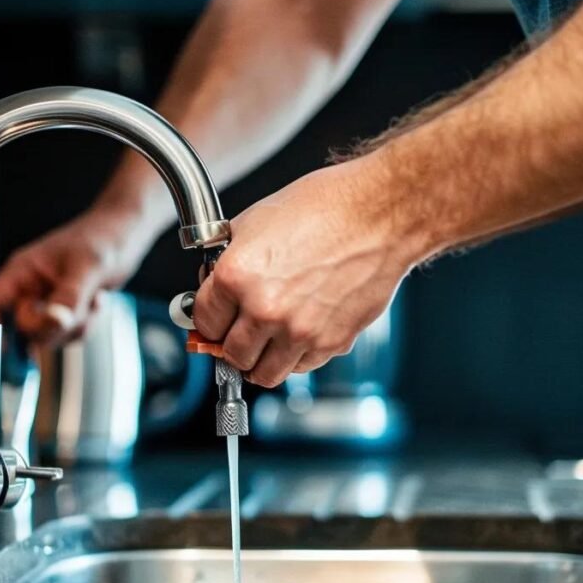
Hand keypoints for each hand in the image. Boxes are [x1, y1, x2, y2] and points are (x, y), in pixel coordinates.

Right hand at [0, 204, 150, 343]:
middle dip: (55, 326)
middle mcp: (31, 288)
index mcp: (23, 270)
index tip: (3, 350)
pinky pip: (69, 335)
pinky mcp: (66, 311)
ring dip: (76, 326)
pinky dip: (86, 325)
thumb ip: (69, 297)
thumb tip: (54, 322)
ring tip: (93, 297)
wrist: (127, 232)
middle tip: (79, 307)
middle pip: (25, 329)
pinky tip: (97, 300)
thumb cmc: (105, 238)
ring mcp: (48, 302)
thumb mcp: (88, 266)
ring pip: (51, 336)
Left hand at [192, 160, 417, 387]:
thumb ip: (228, 260)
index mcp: (237, 275)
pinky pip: (301, 367)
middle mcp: (264, 309)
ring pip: (263, 374)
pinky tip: (299, 333)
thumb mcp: (256, 221)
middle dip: (231, 345)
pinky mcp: (330, 343)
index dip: (208, 320)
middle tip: (239, 333)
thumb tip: (213, 287)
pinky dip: (295, 357)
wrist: (379, 215)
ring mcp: (299, 331)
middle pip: (230, 355)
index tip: (215, 321)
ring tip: (265, 344)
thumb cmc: (325, 208)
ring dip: (260, 361)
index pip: (204, 322)